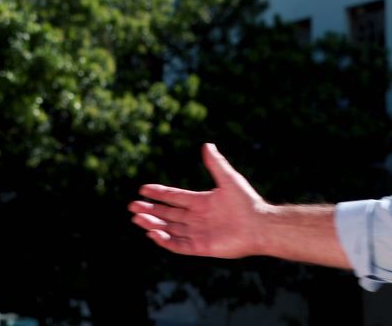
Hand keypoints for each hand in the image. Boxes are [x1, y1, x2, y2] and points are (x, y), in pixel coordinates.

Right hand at [129, 143, 268, 258]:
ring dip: (153, 224)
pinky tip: (153, 234)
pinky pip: (179, 245)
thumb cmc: (247, 202)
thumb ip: (216, 163)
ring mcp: (198, 233)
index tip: (142, 189)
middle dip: (149, 210)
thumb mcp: (228, 179)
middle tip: (132, 207)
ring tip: (137, 219)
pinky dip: (165, 241)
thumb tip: (207, 144)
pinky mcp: (201, 247)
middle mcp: (197, 217)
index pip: (174, 197)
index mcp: (201, 201)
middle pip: (167, 214)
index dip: (158, 193)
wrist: (260, 225)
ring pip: (169, 229)